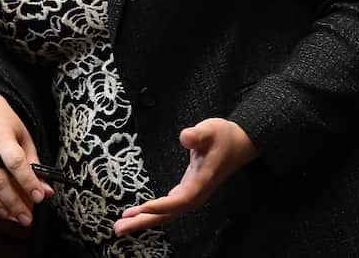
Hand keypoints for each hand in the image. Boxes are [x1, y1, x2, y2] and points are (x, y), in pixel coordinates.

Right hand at [0, 92, 51, 225]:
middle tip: (25, 217)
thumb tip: (44, 191)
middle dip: (12, 201)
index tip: (39, 196)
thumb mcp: (24, 138)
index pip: (16, 161)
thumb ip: (33, 165)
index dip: (28, 180)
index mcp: (3, 135)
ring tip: (7, 215)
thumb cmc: (5, 125)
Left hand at [113, 118, 257, 236]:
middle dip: (143, 221)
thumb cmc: (224, 136)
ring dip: (145, 219)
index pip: (179, 200)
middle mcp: (196, 193)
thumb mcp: (211, 130)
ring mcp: (193, 194)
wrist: (240, 144)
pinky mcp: (190, 190)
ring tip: (122, 224)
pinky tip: (141, 213)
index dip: (161, 206)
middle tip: (119, 228)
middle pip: (168, 214)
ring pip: (167, 213)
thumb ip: (197, 134)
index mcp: (201, 181)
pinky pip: (169, 206)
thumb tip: (185, 136)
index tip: (141, 208)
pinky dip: (154, 211)